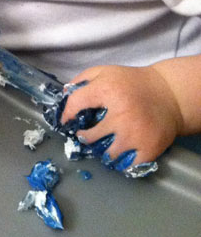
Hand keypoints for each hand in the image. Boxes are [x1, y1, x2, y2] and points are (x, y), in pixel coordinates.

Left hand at [60, 64, 183, 164]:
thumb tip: (64, 95)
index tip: (65, 121)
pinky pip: (128, 164)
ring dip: (102, 151)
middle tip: (84, 135)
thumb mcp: (105, 71)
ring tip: (102, 145)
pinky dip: (121, 162)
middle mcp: (120, 113)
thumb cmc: (133, 82)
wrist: (170, 95)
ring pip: (107, 154)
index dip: (67, 113)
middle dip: (84, 136)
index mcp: (107, 90)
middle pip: (89, 136)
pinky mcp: (149, 148)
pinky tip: (119, 154)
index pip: (76, 103)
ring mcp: (135, 133)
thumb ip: (82, 79)